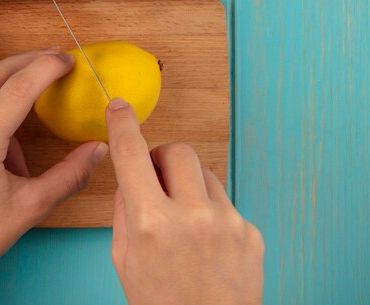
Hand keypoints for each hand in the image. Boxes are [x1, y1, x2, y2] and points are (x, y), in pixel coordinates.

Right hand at [106, 98, 263, 304]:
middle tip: (156, 181)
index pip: (131, 155)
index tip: (119, 108)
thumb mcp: (125, 260)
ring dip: (188, 185)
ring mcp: (227, 223)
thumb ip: (125, 212)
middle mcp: (191, 216)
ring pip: (204, 174)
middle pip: (177, 151)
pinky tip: (206, 243)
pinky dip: (211, 213)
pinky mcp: (250, 232)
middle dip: (161, 159)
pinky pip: (226, 202)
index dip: (122, 125)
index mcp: (151, 223)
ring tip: (184, 222)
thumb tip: (130, 178)